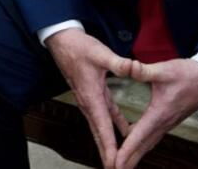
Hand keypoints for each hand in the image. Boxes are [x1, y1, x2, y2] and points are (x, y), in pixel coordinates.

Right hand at [46, 29, 133, 168]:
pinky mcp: (91, 95)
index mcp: (91, 96)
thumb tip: (135, 68)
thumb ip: (120, 63)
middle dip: (107, 153)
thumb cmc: (79, 47)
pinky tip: (123, 132)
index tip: (114, 163)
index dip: (109, 146)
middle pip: (99, 134)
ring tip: (116, 159)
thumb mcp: (101, 53)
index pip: (102, 126)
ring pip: (100, 127)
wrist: (62, 40)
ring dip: (108, 144)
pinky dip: (112, 127)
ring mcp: (89, 100)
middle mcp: (88, 102)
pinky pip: (104, 116)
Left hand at [114, 58, 197, 168]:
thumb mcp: (164, 70)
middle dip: (129, 160)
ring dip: (135, 155)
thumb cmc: (188, 74)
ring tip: (122, 165)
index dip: (127, 150)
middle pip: (143, 146)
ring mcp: (167, 123)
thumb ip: (144, 70)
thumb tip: (128, 67)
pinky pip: (152, 137)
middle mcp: (164, 122)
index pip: (139, 135)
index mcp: (160, 113)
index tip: (116, 161)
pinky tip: (134, 146)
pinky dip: (142, 145)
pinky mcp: (169, 120)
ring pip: (148, 143)